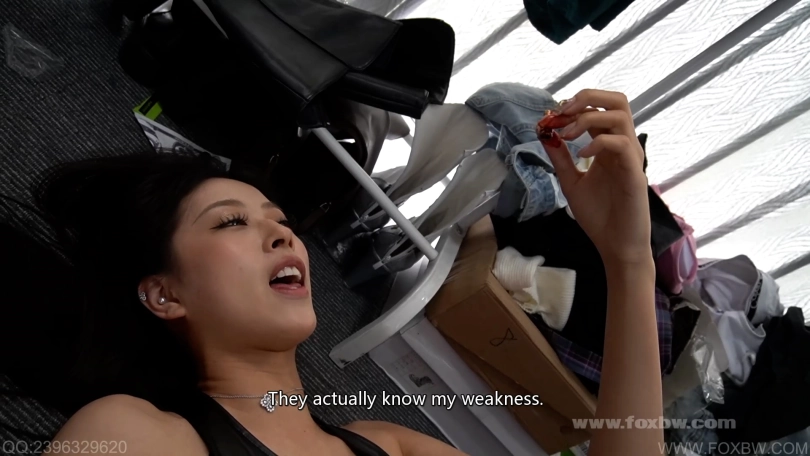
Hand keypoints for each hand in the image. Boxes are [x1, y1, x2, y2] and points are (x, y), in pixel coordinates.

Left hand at [541, 89, 651, 266]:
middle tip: (561, 112)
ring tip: (566, 134)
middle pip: (616, 100)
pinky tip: (581, 156)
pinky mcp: (635, 172)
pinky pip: (622, 144)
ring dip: (588, 119)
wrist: (616, 245)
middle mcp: (623, 145)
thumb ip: (560, 158)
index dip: (573, 106)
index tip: (550, 118)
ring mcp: (631, 157)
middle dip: (586, 98)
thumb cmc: (599, 216)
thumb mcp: (571, 182)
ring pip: (620, 116)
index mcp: (608, 145)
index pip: (598, 109)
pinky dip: (598, 143)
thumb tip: (544, 135)